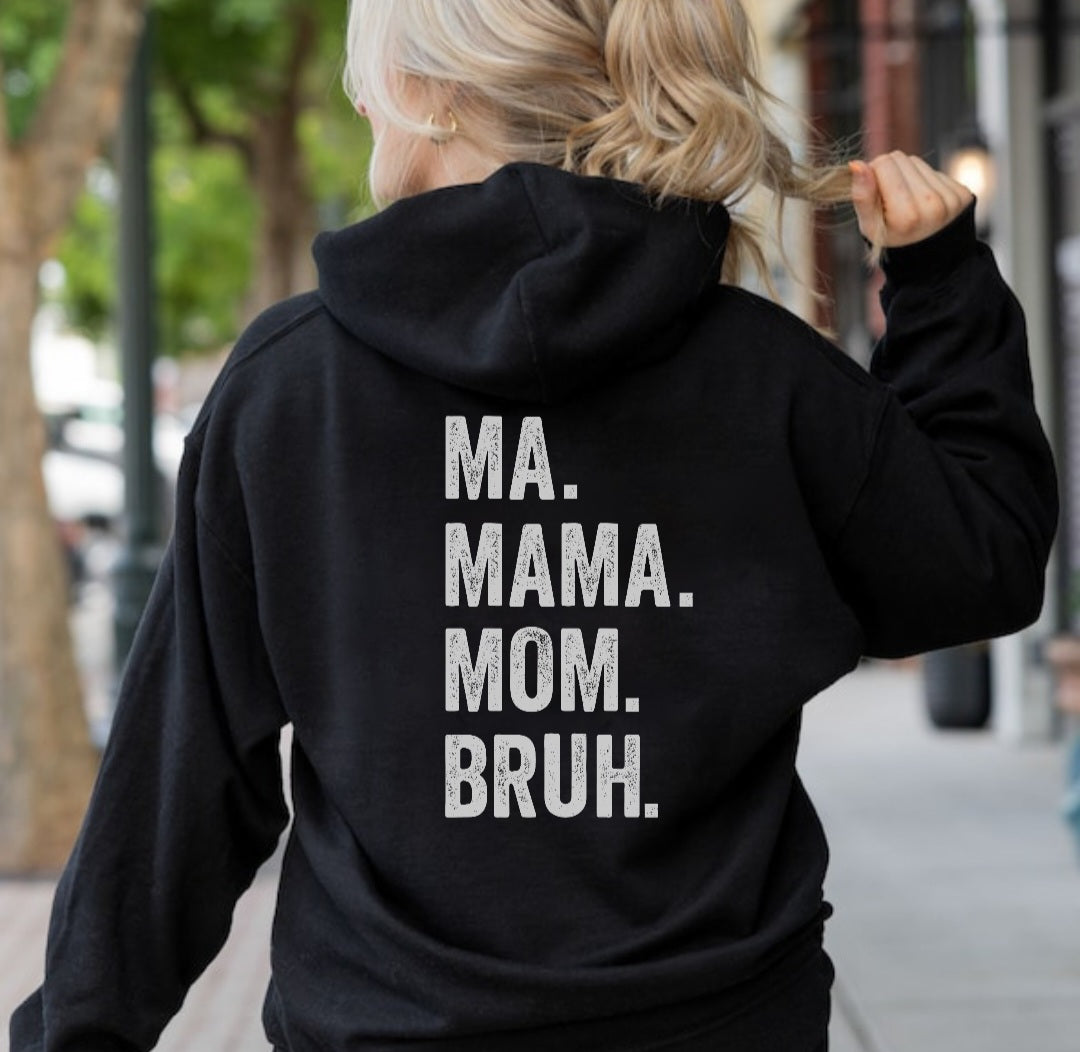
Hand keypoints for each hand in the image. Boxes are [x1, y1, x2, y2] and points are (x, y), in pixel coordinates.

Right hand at [850, 152, 974, 248]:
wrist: (931, 265)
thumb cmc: (894, 243)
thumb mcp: (870, 228)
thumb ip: (862, 197)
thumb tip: (857, 164)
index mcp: (906, 215)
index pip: (884, 164)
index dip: (872, 174)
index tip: (873, 193)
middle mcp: (932, 204)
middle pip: (901, 159)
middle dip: (890, 174)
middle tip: (889, 199)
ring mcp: (950, 199)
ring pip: (917, 162)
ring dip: (907, 177)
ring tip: (907, 203)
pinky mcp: (963, 194)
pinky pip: (935, 172)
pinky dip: (925, 183)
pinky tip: (923, 203)